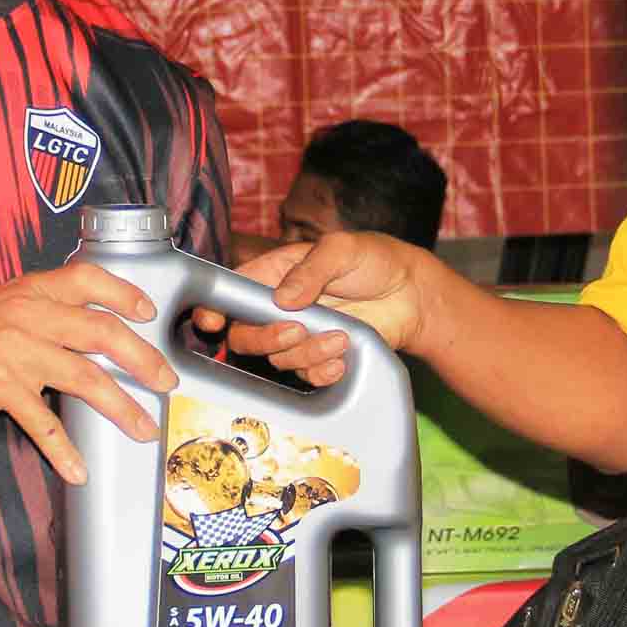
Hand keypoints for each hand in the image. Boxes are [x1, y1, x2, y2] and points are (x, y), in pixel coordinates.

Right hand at [0, 264, 173, 484]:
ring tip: (143, 428)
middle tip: (165, 381)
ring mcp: (14, 350)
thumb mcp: (8, 304)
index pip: (89, 279)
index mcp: (33, 290)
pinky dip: (64, 450)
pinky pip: (42, 423)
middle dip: (143, 359)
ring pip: (84, 379)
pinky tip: (78, 469)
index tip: (150, 314)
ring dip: (121, 407)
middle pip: (102, 332)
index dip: (125, 294)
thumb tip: (103, 326)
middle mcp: (28, 314)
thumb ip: (49, 307)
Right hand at [205, 233, 431, 386]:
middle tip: (297, 330)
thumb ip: (312, 269)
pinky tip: (342, 358)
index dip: (215, 309)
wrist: (412, 293)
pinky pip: (306, 377)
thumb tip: (283, 297)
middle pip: (244, 336)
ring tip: (341, 335)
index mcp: (274, 274)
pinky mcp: (320, 359)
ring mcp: (299, 336)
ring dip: (307, 353)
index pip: (232, 293)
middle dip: (265, 338)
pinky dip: (321, 372)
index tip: (214, 321)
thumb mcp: (343, 249)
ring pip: (278, 359)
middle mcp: (279, 309)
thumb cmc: (374, 259)